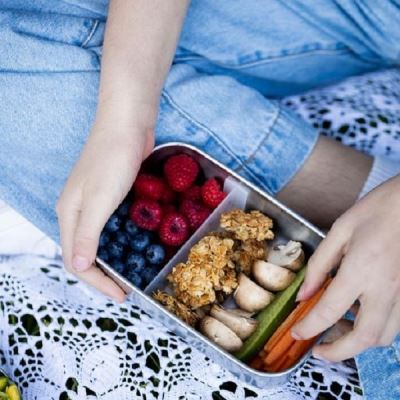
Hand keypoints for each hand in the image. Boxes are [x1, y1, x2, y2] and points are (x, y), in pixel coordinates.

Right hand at [56, 115, 153, 301]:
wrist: (128, 124)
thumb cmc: (112, 160)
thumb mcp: (99, 201)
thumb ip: (87, 235)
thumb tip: (77, 268)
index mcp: (69, 215)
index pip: (77, 260)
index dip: (98, 282)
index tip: (122, 295)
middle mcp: (78, 212)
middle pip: (86, 253)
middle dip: (105, 275)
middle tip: (127, 289)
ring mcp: (95, 202)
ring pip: (101, 240)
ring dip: (114, 259)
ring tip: (132, 273)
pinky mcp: (112, 194)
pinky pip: (114, 225)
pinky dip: (123, 240)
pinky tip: (138, 245)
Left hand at [292, 176, 399, 360]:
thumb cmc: (378, 210)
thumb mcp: (339, 231)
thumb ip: (320, 265)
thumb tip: (305, 293)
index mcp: (361, 270)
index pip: (329, 310)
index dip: (309, 327)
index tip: (297, 333)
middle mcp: (386, 289)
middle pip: (364, 338)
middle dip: (338, 352)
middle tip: (318, 349)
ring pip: (384, 336)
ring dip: (358, 341)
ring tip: (337, 328)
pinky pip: (396, 323)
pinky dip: (376, 328)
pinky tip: (361, 313)